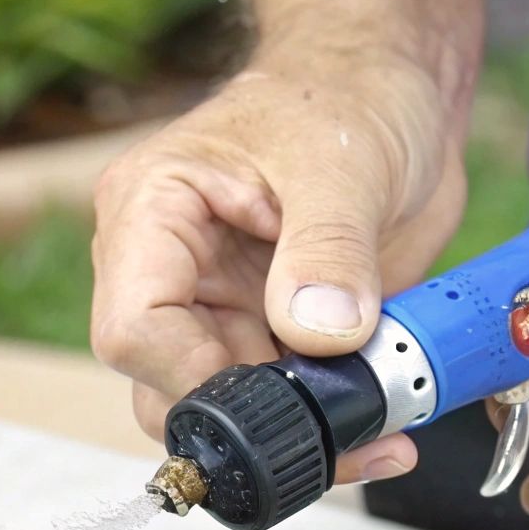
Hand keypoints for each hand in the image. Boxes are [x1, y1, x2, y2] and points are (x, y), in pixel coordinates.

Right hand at [90, 50, 466, 482]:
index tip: (274, 394)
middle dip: (252, 424)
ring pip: (227, 414)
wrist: (394, 94)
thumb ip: (328, 251)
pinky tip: (387, 426)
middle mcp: (173, 275)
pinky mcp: (274, 338)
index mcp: (151, 214)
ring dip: (302, 435)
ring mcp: (223, 312)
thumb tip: (319, 333)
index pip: (133, 327)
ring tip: (380, 429)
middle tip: (342, 429)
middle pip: (168, 390)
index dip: (193, 378)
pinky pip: (287, 407)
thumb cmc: (344, 94)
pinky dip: (335, 427)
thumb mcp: (340, 163)